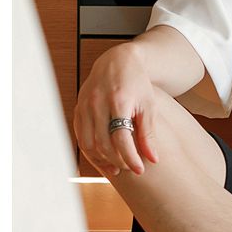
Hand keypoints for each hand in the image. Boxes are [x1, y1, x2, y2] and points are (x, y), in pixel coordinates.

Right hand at [73, 44, 159, 177]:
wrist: (118, 61)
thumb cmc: (137, 84)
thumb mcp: (148, 106)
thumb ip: (149, 133)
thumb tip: (154, 160)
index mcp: (118, 100)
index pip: (121, 138)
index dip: (130, 158)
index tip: (140, 170)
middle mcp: (97, 103)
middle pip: (103, 143)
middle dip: (117, 161)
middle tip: (130, 168)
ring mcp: (84, 106)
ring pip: (88, 143)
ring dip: (101, 160)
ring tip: (117, 168)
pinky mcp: (78, 108)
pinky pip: (80, 136)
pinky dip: (90, 151)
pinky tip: (103, 158)